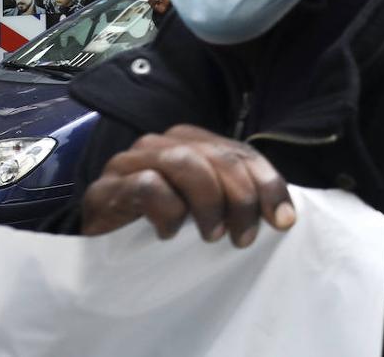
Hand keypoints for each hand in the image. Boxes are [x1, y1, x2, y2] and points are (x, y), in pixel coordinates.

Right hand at [81, 124, 294, 247]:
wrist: (99, 242)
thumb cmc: (161, 223)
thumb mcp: (207, 210)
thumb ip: (238, 199)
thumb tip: (284, 215)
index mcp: (193, 141)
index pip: (242, 154)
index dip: (269, 185)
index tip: (284, 221)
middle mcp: (164, 143)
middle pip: (218, 158)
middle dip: (242, 198)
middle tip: (245, 237)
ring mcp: (133, 161)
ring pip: (186, 163)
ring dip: (208, 203)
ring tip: (212, 235)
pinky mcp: (108, 186)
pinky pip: (147, 185)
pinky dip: (167, 211)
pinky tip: (168, 235)